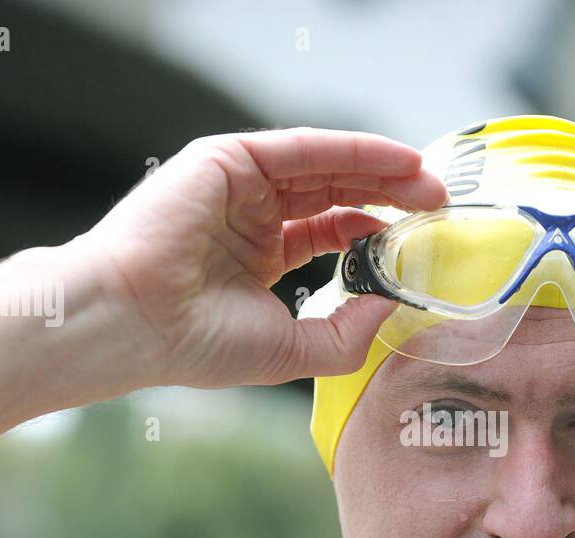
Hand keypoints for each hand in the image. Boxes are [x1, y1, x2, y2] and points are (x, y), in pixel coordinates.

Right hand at [72, 127, 446, 387]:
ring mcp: (238, 186)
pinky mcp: (227, 160)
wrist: (135, 323)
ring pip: (325, 166)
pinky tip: (395, 160)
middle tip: (439, 202)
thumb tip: (392, 305)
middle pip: (336, 192)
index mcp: (260, 257)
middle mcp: (251, 216)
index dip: (376, 229)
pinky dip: (352, 149)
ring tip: (428, 182)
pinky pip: (303, 149)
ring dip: (381, 169)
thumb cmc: (196, 344)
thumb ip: (346, 333)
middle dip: (390, 194)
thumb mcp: (292, 351)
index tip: (420, 237)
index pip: (332, 230)